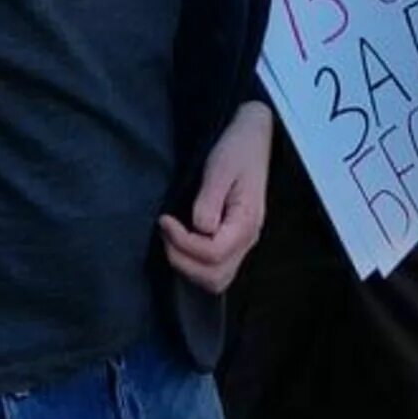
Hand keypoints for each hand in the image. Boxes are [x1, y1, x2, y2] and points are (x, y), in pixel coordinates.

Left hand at [160, 101, 271, 294]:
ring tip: (171, 238)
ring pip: (215, 279)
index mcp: (247, 222)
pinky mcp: (233, 241)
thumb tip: (199, 229)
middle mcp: (247, 239)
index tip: (164, 220)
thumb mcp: (220, 168)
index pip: (213, 254)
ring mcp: (242, 243)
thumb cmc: (237, 149)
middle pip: (214, 277)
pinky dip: (194, 264)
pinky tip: (181, 241)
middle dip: (182, 260)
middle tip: (165, 233)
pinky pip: (214, 268)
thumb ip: (209, 201)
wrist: (253, 138)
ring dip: (187, 266)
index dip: (183, 242)